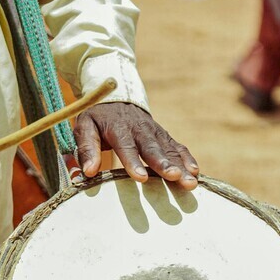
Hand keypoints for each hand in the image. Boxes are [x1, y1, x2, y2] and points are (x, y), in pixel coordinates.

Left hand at [74, 102, 198, 188]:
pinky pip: (177, 146)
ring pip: (169, 149)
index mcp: (118, 128)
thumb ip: (86, 149)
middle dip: (165, 163)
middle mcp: (140, 129)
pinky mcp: (163, 135)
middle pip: (153, 148)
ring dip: (181, 165)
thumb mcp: (84, 128)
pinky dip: (187, 158)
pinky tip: (195, 172)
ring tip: (190, 182)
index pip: (126, 146)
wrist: (116, 98)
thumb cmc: (97, 119)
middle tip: (175, 177)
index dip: (133, 162)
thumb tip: (88, 172)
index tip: (141, 178)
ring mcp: (155, 131)